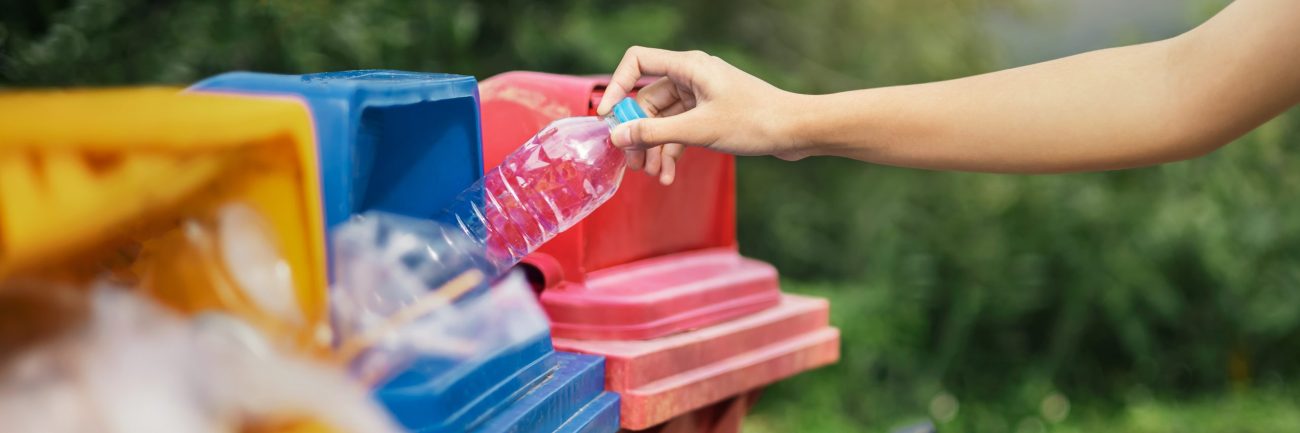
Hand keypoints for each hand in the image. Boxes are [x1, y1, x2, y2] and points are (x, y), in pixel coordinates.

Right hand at [597, 47, 806, 184]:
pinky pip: (680, 130)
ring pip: (663, 120)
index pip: (637, 62)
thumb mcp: (698, 129)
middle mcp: (692, 77)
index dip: (617, 87)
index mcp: (688, 67)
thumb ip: (654, 132)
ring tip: (653, 175)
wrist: (796, 131)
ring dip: (654, 148)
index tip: (607, 118)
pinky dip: (672, 152)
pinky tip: (668, 175)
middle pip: (647, 100)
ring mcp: (701, 96)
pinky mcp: (710, 115)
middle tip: (631, 163)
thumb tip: (616, 136)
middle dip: (637, 132)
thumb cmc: (755, 121)